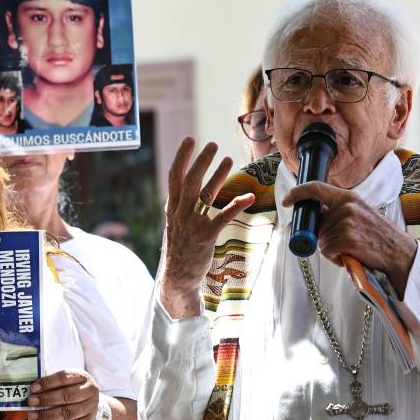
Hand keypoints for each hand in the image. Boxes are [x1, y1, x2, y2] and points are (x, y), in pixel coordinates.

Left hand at [27, 369, 99, 419]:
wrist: (88, 405)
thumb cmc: (72, 390)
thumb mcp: (66, 382)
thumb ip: (52, 385)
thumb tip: (33, 391)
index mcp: (82, 376)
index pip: (64, 378)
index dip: (48, 383)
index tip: (33, 388)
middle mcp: (89, 391)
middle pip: (67, 395)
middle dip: (46, 399)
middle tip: (31, 402)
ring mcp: (90, 407)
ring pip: (67, 412)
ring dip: (47, 415)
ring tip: (32, 416)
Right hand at [161, 137, 254, 316]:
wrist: (177, 278)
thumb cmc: (179, 251)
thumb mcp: (174, 225)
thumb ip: (179, 207)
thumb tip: (186, 189)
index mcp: (172, 208)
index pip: (173, 177)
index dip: (181, 157)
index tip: (189, 140)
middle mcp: (180, 213)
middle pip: (190, 180)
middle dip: (202, 160)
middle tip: (213, 144)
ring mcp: (192, 224)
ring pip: (205, 193)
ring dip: (218, 174)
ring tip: (228, 159)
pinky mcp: (206, 236)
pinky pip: (222, 216)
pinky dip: (235, 204)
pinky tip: (247, 196)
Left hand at [281, 181, 417, 295]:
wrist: (399, 253)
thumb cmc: (378, 237)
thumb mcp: (361, 214)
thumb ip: (340, 210)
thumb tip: (316, 216)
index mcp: (348, 197)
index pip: (315, 188)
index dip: (297, 193)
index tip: (287, 201)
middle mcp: (346, 206)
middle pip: (317, 225)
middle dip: (324, 238)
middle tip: (343, 244)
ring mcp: (346, 222)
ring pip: (321, 240)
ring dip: (332, 250)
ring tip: (352, 250)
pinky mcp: (347, 239)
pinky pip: (327, 252)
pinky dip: (335, 258)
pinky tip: (351, 256)